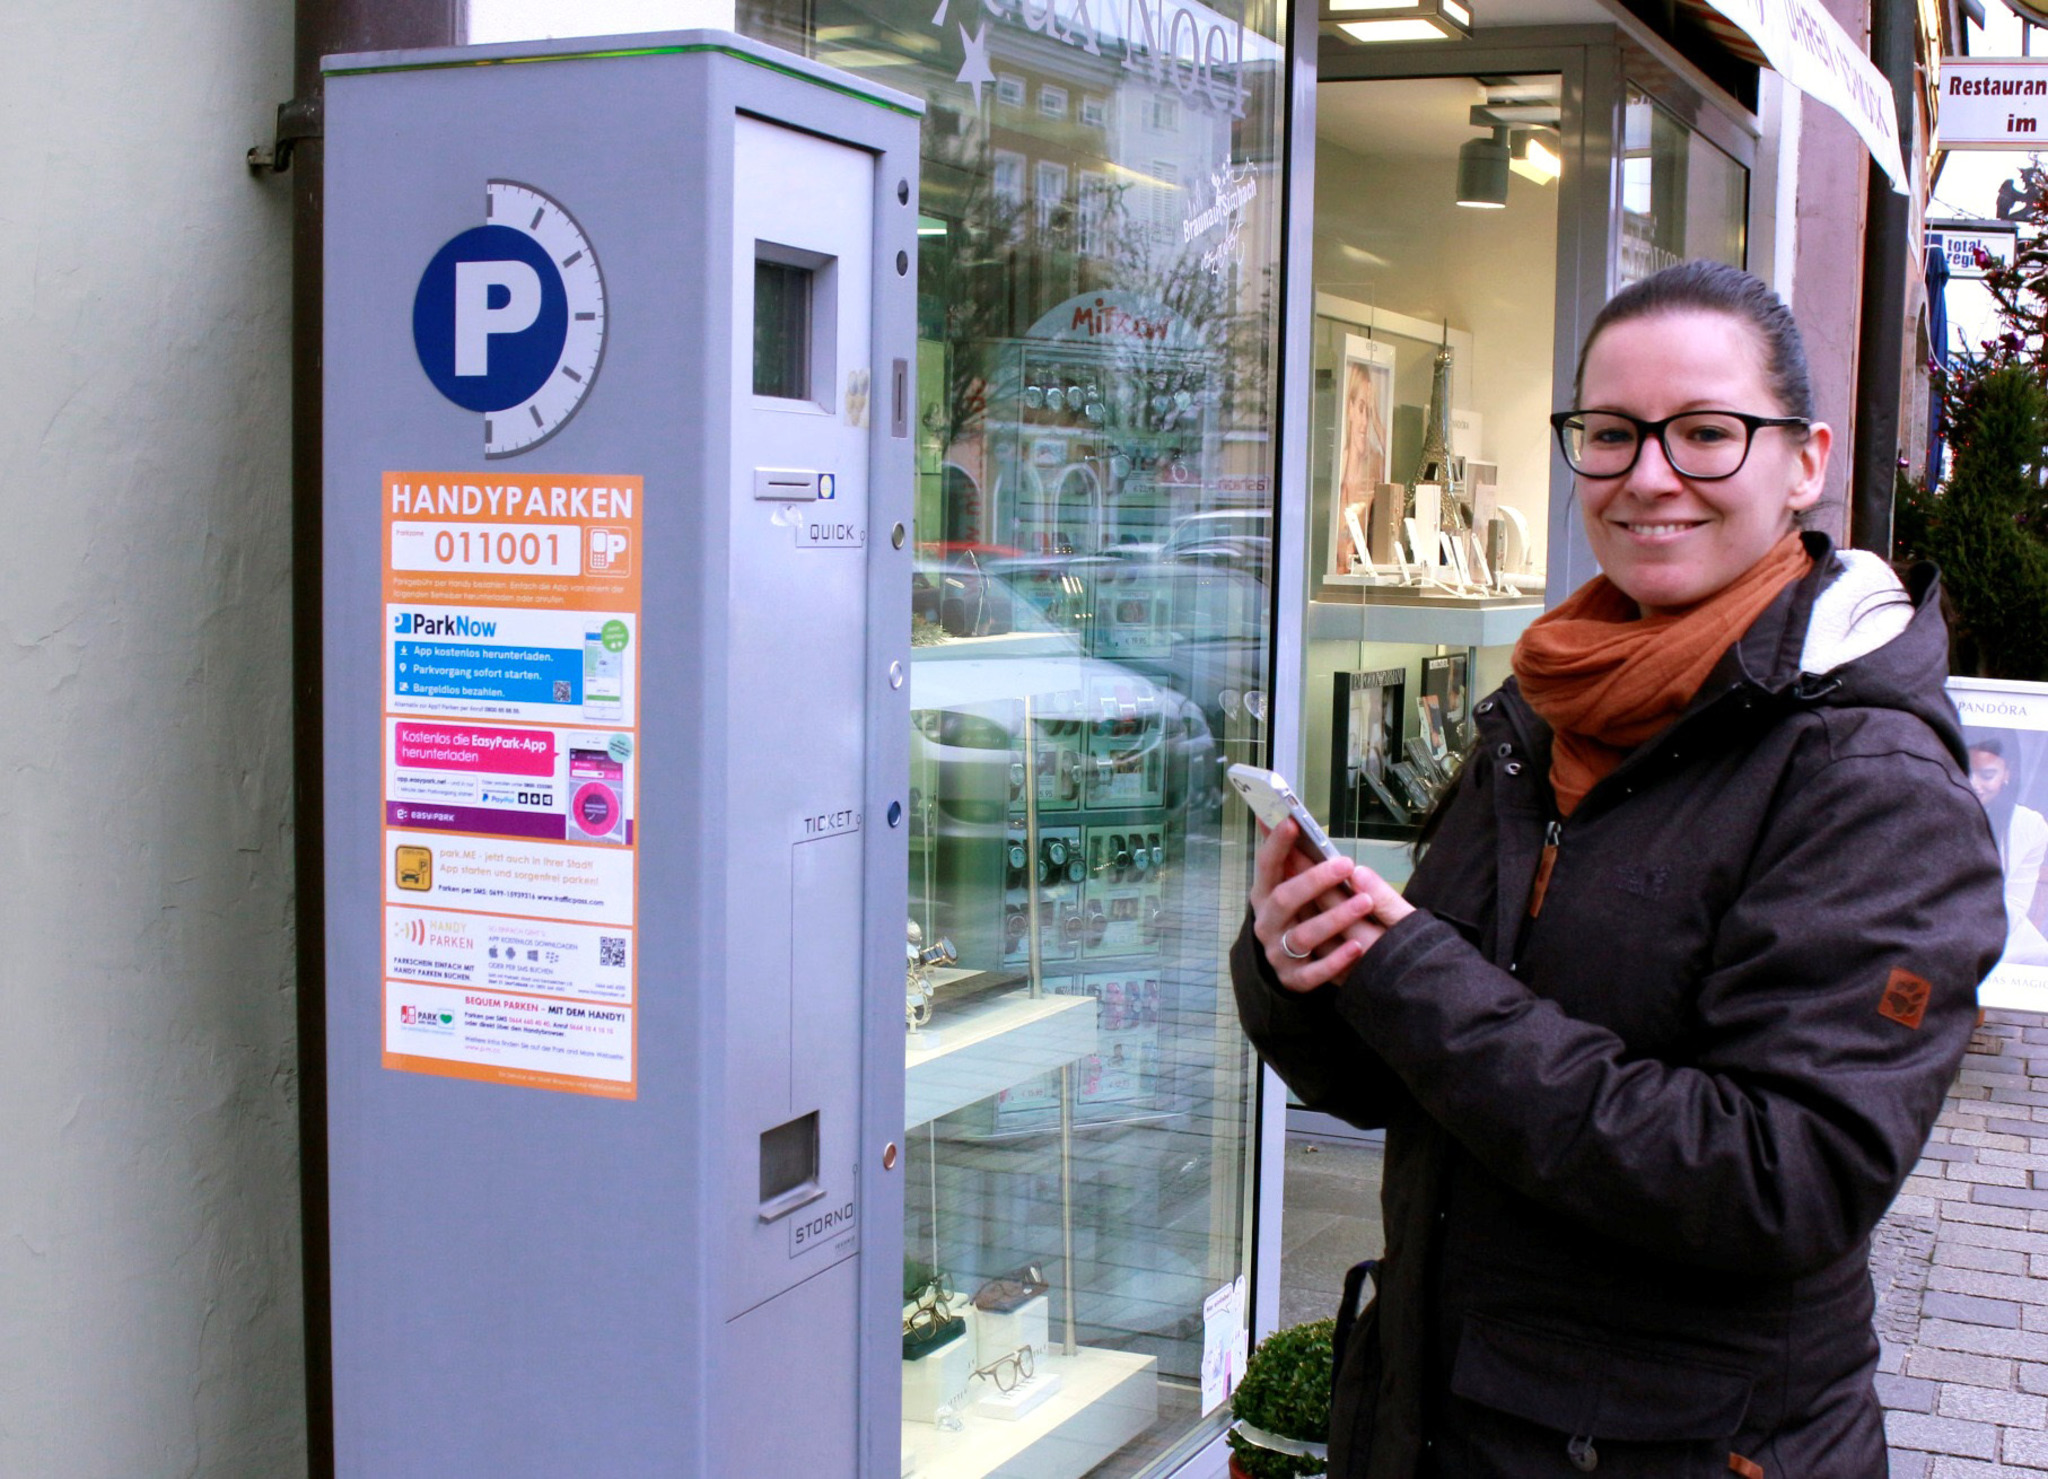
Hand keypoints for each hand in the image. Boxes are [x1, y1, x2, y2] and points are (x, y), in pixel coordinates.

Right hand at [1249, 819, 1413, 993]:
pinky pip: (1314, 974)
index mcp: (1264, 897)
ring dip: (1335, 918)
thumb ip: (1292, 860)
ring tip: (1365, 902)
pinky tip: (1358, 947)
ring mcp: (1278, 953)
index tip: (1293, 822)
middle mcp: (1266, 924)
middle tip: (1346, 863)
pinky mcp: (1294, 979)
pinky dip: (1336, 961)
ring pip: (1304, 936)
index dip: (1276, 845)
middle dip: (1314, 881)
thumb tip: (1285, 816)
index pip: (1266, 866)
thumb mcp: (1291, 888)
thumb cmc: (1298, 916)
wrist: (1288, 967)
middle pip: (1284, 899)